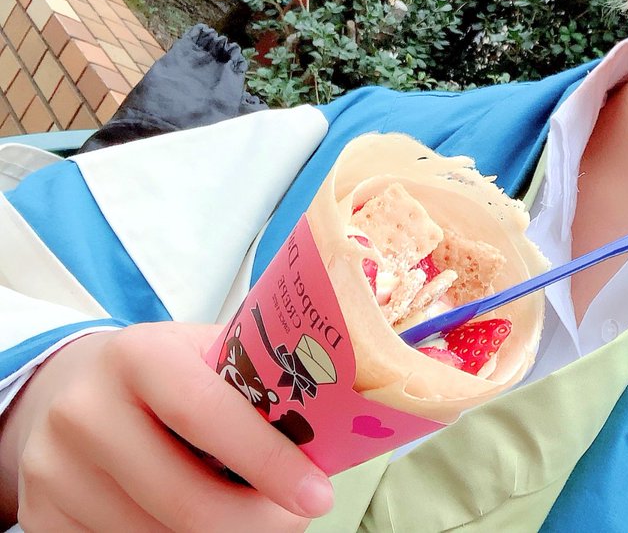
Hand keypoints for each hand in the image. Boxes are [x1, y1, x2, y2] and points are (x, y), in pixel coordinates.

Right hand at [0, 323, 332, 531]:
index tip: (318, 494)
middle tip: (298, 518)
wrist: (68, 389)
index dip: (268, 461)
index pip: (207, 415)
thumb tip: (343, 419)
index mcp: (137, 356)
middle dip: (257, 523)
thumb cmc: (164, 373)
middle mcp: (85, 412)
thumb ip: (256, 378)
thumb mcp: (203, 354)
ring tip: (256, 519)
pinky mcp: (42, 518)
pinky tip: (204, 527)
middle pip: (184, 500)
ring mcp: (55, 471)